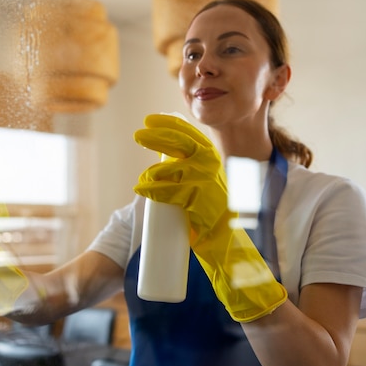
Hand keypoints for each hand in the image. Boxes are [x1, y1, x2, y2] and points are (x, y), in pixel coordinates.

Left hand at [133, 113, 286, 321]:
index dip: (169, 124)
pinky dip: (154, 189)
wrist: (227, 246)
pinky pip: (172, 192)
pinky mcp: (200, 203)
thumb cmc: (210, 218)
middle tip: (138, 134)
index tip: (150, 120)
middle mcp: (212, 168)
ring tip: (142, 182)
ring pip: (174, 170)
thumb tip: (163, 164)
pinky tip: (142, 188)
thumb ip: (187, 175)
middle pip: (181, 144)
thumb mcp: (201, 188)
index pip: (190, 134)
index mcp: (213, 161)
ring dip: (153, 172)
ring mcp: (207, 185)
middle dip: (158, 135)